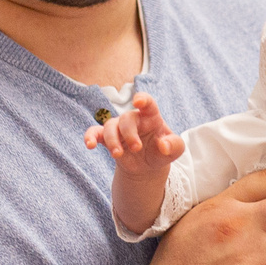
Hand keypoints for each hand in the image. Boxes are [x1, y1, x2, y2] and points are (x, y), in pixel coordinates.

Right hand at [85, 94, 185, 233]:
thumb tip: (163, 146)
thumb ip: (174, 146)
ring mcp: (119, 128)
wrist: (148, 165)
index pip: (147, 102)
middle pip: (126, 118)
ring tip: (117, 154)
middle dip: (129, 133)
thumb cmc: (162, 151)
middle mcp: (133, 119)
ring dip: (112, 140)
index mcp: (151, 116)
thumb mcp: (176, 150)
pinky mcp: (107, 139)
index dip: (142, 99)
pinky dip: (90, 137)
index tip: (138, 102)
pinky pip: (95, 133)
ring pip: (109, 125)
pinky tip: (90, 145)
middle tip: (136, 148)